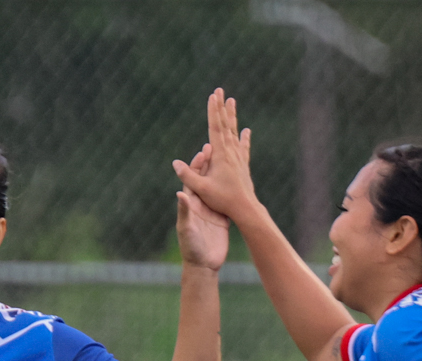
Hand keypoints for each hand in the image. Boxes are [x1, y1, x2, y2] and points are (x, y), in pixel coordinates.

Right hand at [172, 89, 258, 222]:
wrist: (245, 208)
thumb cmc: (222, 200)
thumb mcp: (201, 189)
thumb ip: (187, 176)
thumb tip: (175, 163)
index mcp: (220, 155)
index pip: (215, 127)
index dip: (213, 111)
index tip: (212, 95)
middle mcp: (230, 152)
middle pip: (225, 124)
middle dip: (221, 107)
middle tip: (220, 90)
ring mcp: (238, 158)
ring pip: (234, 132)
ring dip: (232, 116)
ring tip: (232, 101)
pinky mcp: (243, 165)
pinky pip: (243, 147)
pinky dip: (244, 138)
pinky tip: (246, 131)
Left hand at [175, 147, 229, 270]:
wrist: (203, 266)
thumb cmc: (191, 248)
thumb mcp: (186, 228)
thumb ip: (184, 211)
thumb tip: (180, 193)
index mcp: (190, 204)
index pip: (192, 180)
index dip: (196, 165)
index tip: (203, 152)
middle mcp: (200, 205)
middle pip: (205, 180)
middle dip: (209, 164)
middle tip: (215, 147)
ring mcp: (212, 211)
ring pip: (217, 188)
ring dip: (221, 174)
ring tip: (229, 159)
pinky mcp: (223, 219)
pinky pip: (227, 201)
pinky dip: (232, 191)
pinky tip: (240, 180)